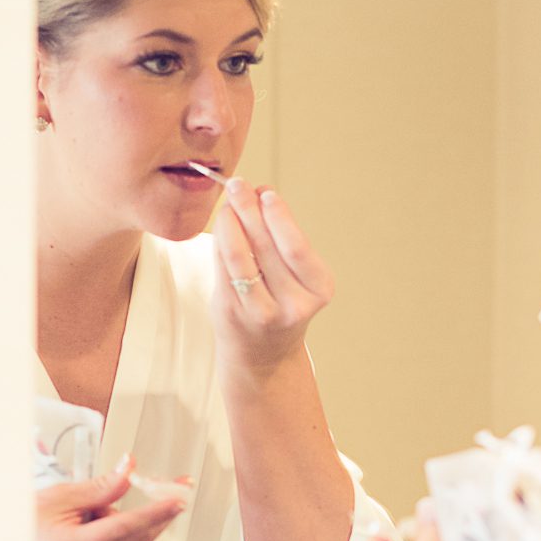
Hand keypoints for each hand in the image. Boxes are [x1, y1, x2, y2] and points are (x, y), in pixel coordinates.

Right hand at [38, 458, 184, 540]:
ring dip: (123, 525)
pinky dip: (114, 539)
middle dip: (149, 511)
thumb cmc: (21, 527)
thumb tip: (130, 470)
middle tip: (167, 487)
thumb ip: (101, 488)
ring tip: (89, 515)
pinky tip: (87, 532)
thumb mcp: (59, 498)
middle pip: (136, 538)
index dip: (156, 512)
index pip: (125, 528)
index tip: (179, 499)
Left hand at [211, 178, 334, 376]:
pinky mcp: (233, 314)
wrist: (264, 355)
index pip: (295, 246)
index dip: (279, 216)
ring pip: (241, 256)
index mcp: (319, 288)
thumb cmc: (281, 301)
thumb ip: (279, 234)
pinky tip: (221, 226)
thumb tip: (262, 190)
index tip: (265, 192)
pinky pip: (223, 269)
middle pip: (267, 247)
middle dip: (250, 210)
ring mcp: (262, 312)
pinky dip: (220, 242)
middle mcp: (295, 304)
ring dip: (231, 223)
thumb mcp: (294, 272)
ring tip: (227, 203)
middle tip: (238, 184)